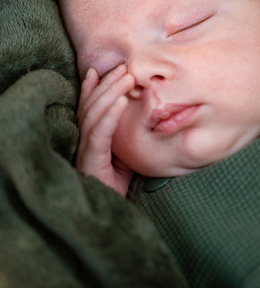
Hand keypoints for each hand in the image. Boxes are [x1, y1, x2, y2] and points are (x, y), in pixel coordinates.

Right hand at [75, 64, 135, 196]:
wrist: (110, 218)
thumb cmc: (119, 188)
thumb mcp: (127, 158)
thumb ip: (129, 139)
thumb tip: (148, 117)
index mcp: (90, 142)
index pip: (89, 110)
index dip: (93, 89)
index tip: (101, 70)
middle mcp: (82, 144)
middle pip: (90, 108)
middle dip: (106, 85)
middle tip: (123, 68)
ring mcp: (85, 153)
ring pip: (93, 116)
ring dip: (110, 94)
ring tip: (126, 79)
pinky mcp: (91, 164)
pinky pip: (99, 136)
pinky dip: (110, 117)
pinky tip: (122, 103)